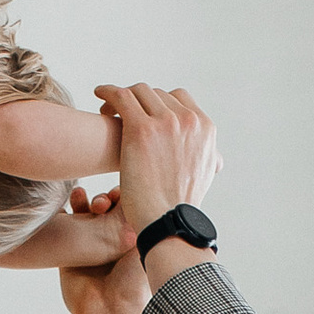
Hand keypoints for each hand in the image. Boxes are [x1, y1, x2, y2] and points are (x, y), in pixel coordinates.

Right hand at [55, 185, 145, 313]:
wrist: (110, 310)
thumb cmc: (134, 279)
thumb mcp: (144, 242)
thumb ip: (140, 215)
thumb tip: (136, 190)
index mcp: (132, 236)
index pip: (126, 204)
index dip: (122, 195)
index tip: (120, 194)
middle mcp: (111, 239)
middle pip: (105, 205)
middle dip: (103, 199)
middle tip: (102, 204)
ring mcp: (89, 245)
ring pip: (84, 211)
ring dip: (82, 199)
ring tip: (80, 196)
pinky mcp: (69, 253)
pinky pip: (64, 224)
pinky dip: (63, 212)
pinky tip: (65, 206)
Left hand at [94, 83, 219, 249]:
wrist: (168, 222)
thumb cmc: (179, 206)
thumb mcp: (204, 175)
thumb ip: (207, 158)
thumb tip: (214, 159)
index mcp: (204, 127)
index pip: (178, 98)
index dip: (158, 101)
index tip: (144, 111)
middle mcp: (187, 119)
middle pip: (157, 94)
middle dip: (138, 100)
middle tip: (120, 111)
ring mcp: (165, 122)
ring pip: (138, 91)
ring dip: (122, 97)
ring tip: (107, 108)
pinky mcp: (141, 129)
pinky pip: (121, 96)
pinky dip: (108, 91)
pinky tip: (99, 94)